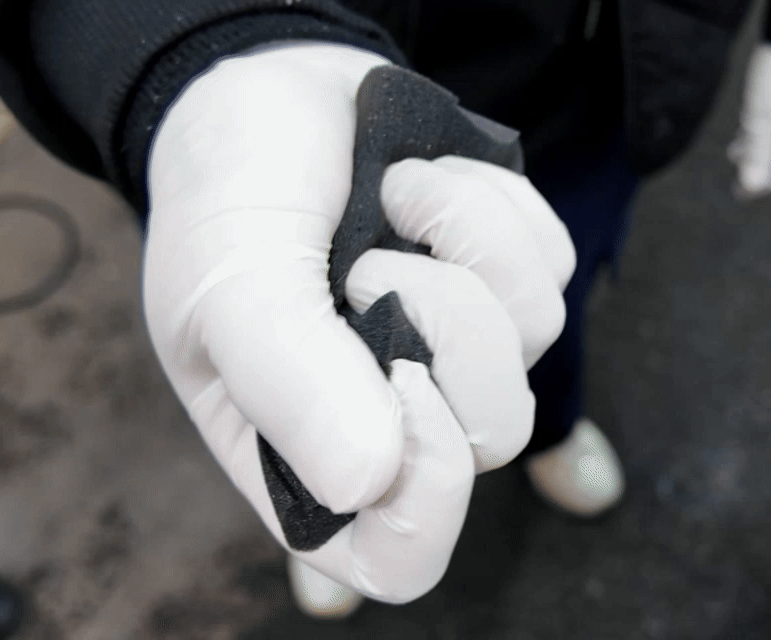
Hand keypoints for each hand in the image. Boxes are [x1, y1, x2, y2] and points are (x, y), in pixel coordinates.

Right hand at [142, 41, 573, 601]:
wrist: (262, 96)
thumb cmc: (223, 202)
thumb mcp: (226, 286)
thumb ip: (288, 381)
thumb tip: (370, 481)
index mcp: (304, 457)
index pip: (398, 556)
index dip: (425, 495)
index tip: (401, 378)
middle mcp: (391, 420)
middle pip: (492, 435)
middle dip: (445, 322)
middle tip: (366, 261)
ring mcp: (455, 350)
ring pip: (531, 337)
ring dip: (461, 242)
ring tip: (385, 199)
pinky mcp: (499, 279)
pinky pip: (547, 260)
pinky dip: (487, 204)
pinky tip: (416, 183)